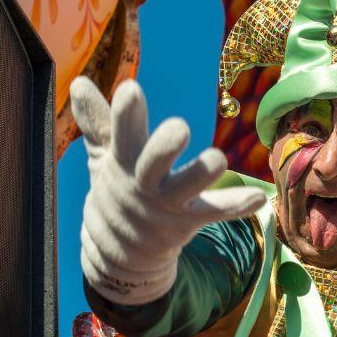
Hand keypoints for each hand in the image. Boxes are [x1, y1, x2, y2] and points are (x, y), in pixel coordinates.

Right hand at [71, 77, 265, 304]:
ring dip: (201, 175)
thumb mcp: (103, 156)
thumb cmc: (115, 190)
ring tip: (219, 159)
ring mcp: (167, 205)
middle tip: (179, 127)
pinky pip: (214, 213)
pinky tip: (258, 198)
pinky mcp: (188, 222)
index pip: (120, 135)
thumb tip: (78, 83)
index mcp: (122, 162)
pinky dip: (236, 206)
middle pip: (151, 165)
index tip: (131, 89)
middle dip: (163, 148)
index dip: (124, 114)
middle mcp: (143, 183)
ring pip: (185, 190)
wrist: (118, 253)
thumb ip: (97, 121)